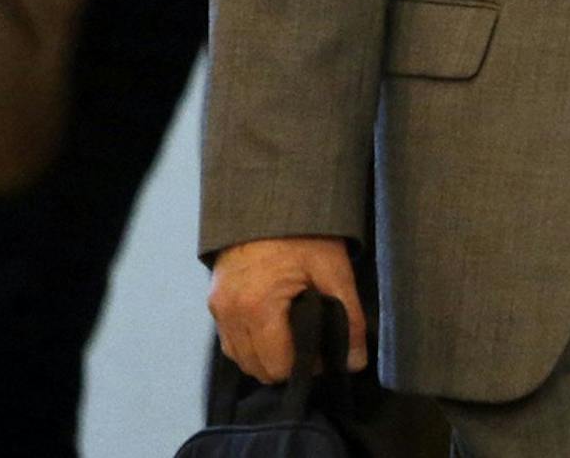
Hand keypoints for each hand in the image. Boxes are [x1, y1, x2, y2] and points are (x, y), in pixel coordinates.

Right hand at [209, 236, 366, 383]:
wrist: (272, 201)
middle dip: (286, 365)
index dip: (305, 366)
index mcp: (256, 307)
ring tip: (295, 336)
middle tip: (313, 344)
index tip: (324, 351)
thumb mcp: (335, 271)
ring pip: (240, 358)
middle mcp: (229, 313)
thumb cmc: (305, 233)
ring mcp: (217, 308)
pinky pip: (230, 339)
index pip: (277, 366)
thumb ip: (348, 318)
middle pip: (256, 368)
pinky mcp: (214, 301)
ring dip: (267, 356)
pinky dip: (252, 343)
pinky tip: (275, 328)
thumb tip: (354, 361)